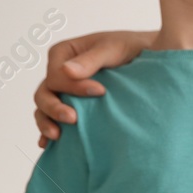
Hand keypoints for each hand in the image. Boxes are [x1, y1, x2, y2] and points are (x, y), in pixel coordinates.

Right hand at [33, 30, 152, 145]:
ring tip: (58, 135)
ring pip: (45, 109)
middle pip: (45, 93)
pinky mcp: (72, 105)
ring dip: (48, 122)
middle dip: (54, 108)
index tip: (100, 91)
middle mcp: (58, 73)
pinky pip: (53, 120)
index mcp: (62, 54)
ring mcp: (63, 91)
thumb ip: (91, 59)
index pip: (56, 75)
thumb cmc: (129, 48)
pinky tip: (48, 145)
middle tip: (73, 119)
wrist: (148, 58)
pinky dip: (48, 131)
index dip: (72, 86)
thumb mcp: (112, 48)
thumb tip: (68, 71)